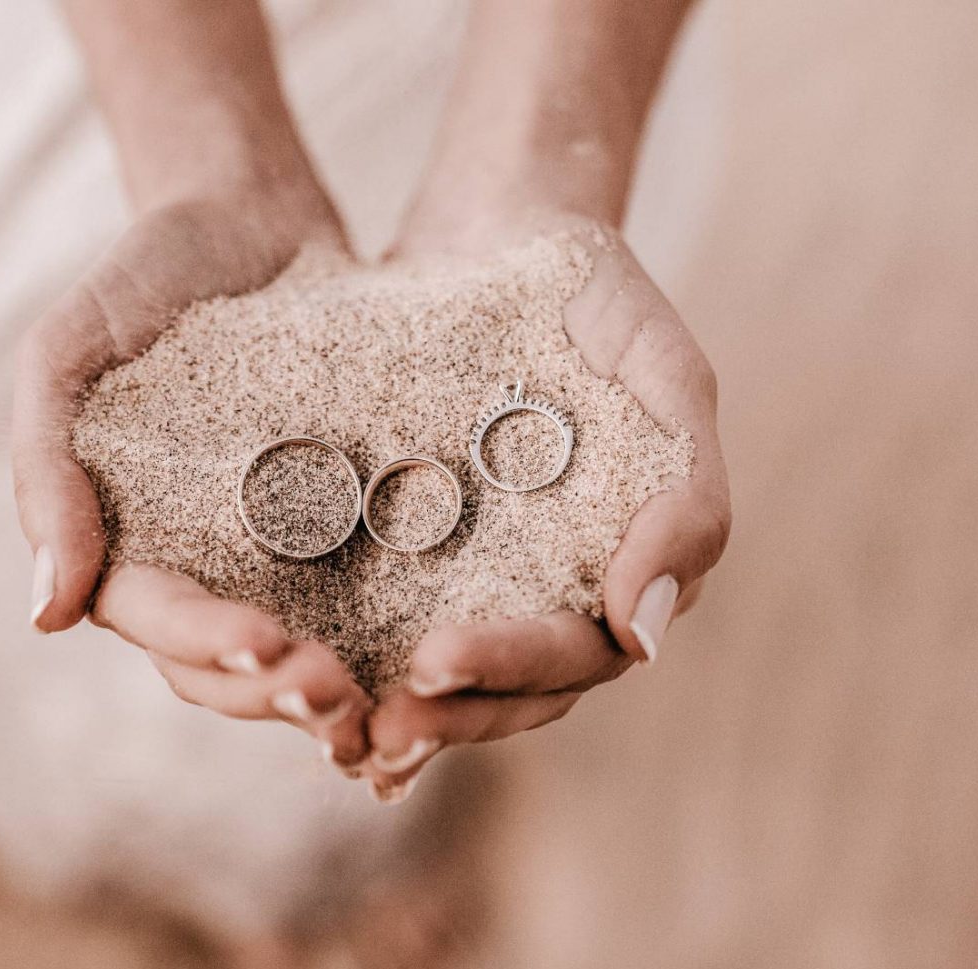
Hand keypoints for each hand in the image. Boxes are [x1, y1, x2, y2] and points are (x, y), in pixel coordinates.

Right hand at [12, 182, 373, 768]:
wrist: (246, 215)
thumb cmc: (140, 276)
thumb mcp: (67, 351)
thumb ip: (45, 469)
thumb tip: (46, 617)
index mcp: (123, 540)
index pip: (157, 619)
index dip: (209, 645)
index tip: (269, 648)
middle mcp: (199, 563)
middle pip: (226, 665)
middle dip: (278, 693)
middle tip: (339, 702)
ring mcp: (271, 552)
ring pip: (295, 653)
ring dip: (332, 694)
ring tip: (385, 709)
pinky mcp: (343, 525)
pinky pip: (362, 598)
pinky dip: (388, 640)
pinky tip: (435, 663)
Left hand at [360, 216, 730, 800]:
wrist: (501, 223)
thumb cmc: (599, 293)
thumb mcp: (665, 374)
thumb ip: (685, 500)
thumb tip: (644, 639)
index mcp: (626, 563)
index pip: (581, 652)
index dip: (513, 668)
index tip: (436, 662)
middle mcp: (556, 584)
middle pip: (511, 690)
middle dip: (445, 718)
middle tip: (374, 736)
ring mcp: (485, 570)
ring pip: (448, 675)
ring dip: (397, 712)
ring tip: (331, 735)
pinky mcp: (413, 544)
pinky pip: (383, 616)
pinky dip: (351, 657)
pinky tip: (292, 679)